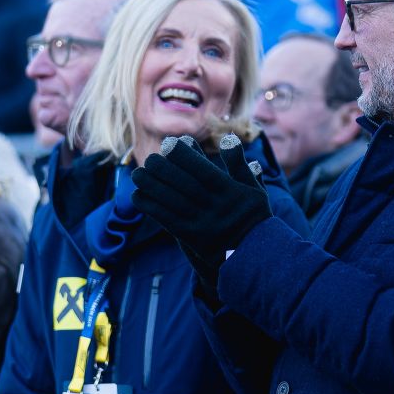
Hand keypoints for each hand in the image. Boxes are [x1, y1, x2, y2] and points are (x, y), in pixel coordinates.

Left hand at [131, 135, 271, 283]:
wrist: (256, 256)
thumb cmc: (254, 217)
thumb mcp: (254, 189)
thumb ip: (239, 164)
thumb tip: (226, 137)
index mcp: (230, 192)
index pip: (203, 170)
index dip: (184, 156)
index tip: (168, 143)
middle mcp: (215, 207)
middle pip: (185, 184)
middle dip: (164, 169)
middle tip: (149, 158)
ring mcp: (203, 223)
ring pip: (173, 201)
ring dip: (152, 187)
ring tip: (137, 174)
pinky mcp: (192, 238)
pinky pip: (168, 220)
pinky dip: (151, 207)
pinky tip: (138, 196)